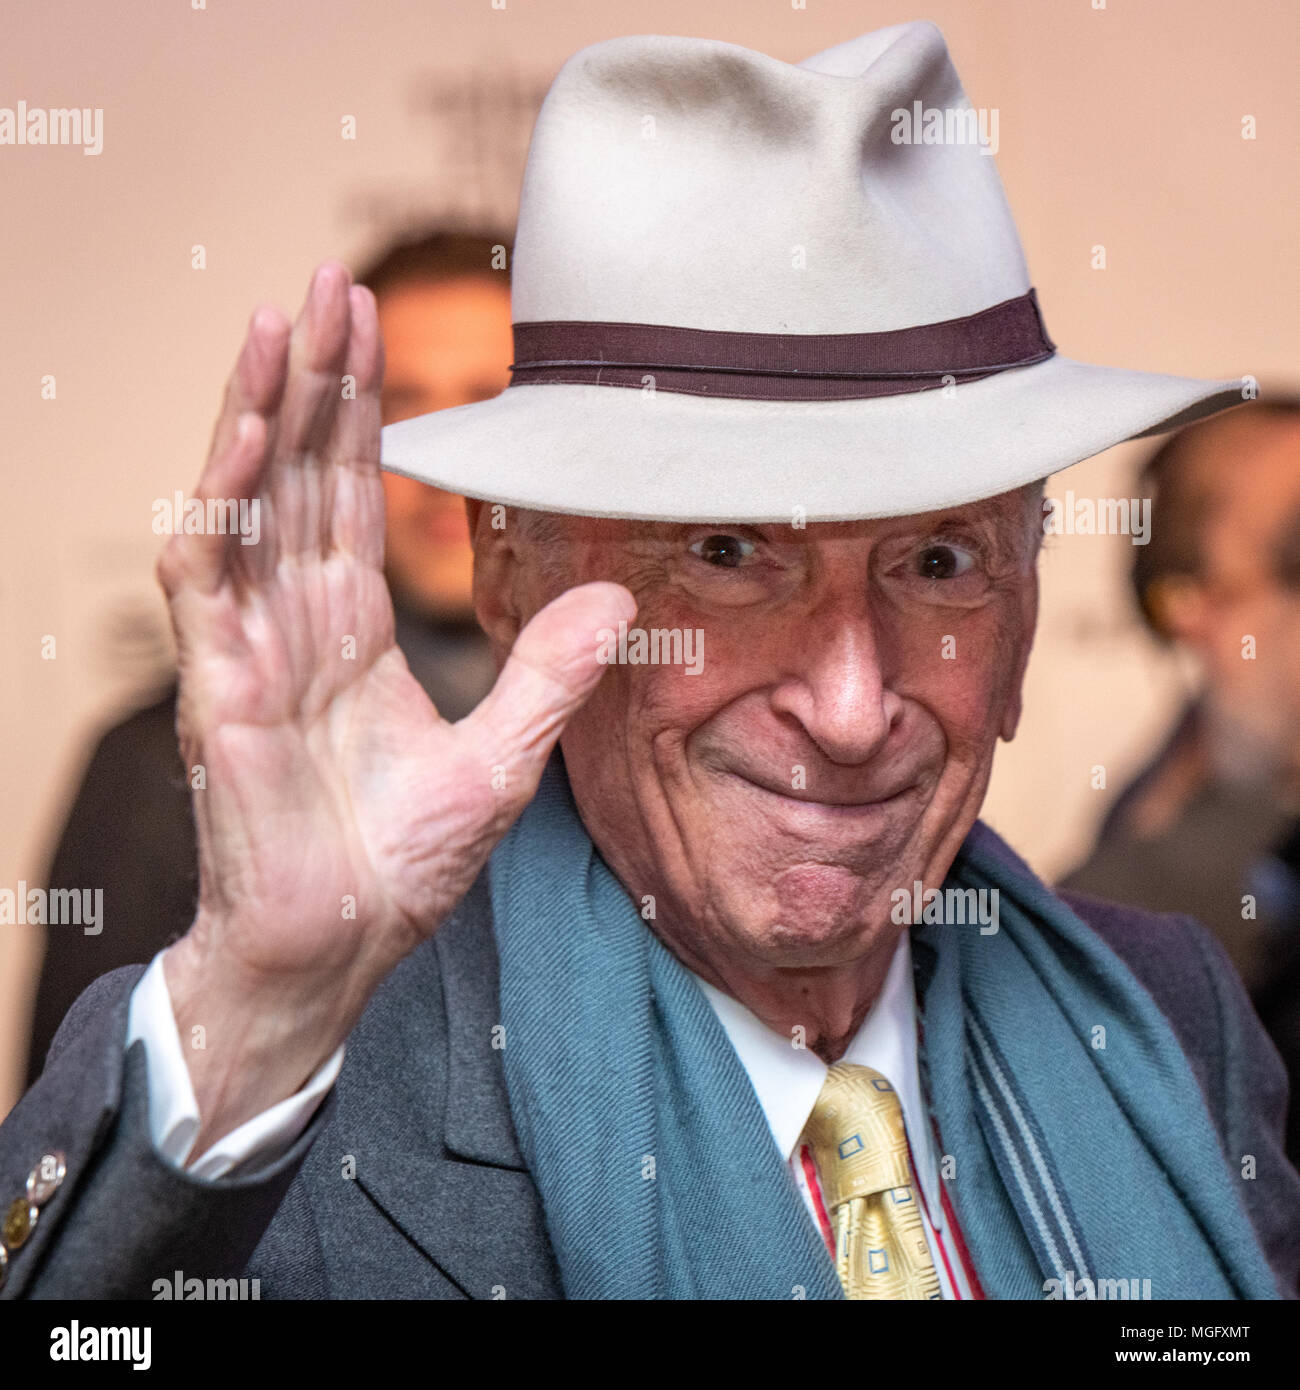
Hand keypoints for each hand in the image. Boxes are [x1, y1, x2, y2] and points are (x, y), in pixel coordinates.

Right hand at [159, 261, 632, 1149]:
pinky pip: (209, 578)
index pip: (350, 498)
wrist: (344, 948)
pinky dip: (224, 504)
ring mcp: (251, 650)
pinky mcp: (220, 687)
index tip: (372, 332)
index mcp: (352, 632)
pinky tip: (249, 435)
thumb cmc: (400, 866)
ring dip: (262, 411)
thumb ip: (548, 675)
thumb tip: (613, 595)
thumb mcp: (502, 761)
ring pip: (247, 504)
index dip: (359, 415)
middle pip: (300, 478)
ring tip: (280, 320)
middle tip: (328, 286)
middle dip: (313, 381)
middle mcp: (296, 624)